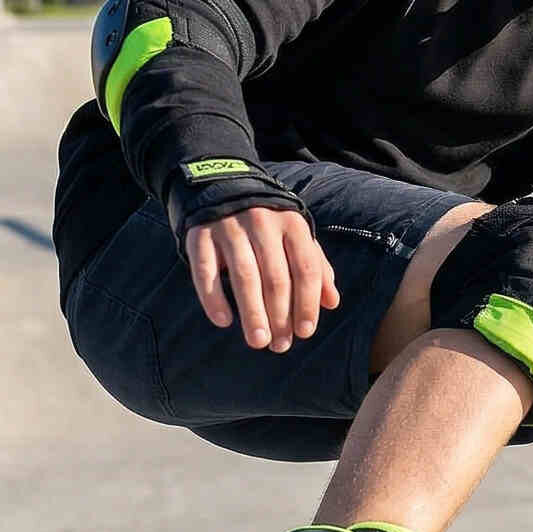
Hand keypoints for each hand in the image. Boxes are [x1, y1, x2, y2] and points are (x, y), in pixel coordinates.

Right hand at [185, 206, 338, 351]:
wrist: (222, 185)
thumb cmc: (268, 223)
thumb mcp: (295, 236)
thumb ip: (315, 266)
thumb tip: (332, 303)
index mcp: (292, 224)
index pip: (305, 268)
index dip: (307, 303)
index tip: (304, 332)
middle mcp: (263, 223)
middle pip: (275, 277)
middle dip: (280, 316)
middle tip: (280, 345)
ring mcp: (230, 227)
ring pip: (244, 276)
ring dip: (253, 313)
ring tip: (258, 341)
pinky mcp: (200, 234)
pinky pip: (205, 271)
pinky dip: (213, 298)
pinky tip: (223, 321)